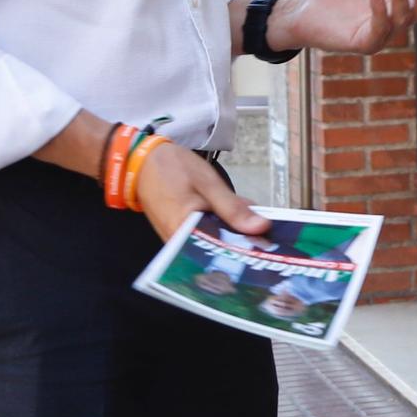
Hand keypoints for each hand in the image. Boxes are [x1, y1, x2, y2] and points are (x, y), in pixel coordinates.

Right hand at [136, 144, 271, 241]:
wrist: (141, 161)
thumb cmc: (172, 169)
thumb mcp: (208, 183)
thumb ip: (233, 208)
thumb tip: (261, 228)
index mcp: (185, 235)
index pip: (221, 254)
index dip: (248, 253)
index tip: (273, 249)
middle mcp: (180, 246)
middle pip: (220, 252)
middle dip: (246, 246)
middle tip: (274, 239)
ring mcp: (180, 241)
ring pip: (216, 244)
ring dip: (238, 236)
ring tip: (266, 231)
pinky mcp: (183, 234)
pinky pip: (209, 236)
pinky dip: (226, 228)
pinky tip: (245, 220)